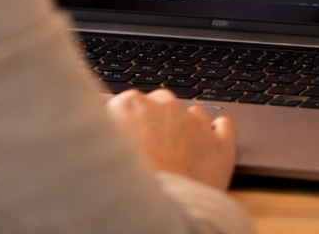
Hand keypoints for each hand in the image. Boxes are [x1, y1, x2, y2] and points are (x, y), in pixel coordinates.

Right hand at [105, 88, 236, 189]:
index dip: (131, 123)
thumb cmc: (118, 190)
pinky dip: (218, 134)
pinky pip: (225, 127)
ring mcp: (195, 123)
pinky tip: (209, 148)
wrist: (150, 217)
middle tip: (152, 151)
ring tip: (177, 158)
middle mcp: (163, 106)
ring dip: (186, 130)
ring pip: (193, 114)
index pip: (130, 102)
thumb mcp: (93, 150)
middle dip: (158, 123)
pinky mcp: (221, 144)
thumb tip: (96, 115)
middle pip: (162, 103)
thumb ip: (99, 127)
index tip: (131, 137)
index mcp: (128, 105)